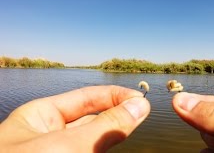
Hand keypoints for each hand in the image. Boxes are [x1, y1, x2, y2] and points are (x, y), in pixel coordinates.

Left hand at [0, 86, 149, 152]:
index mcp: (41, 117)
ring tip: (131, 129)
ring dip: (114, 138)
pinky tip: (116, 143)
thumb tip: (139, 107)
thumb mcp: (67, 146)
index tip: (141, 100)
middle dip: (117, 117)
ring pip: (96, 143)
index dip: (115, 95)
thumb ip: (105, 127)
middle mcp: (50, 136)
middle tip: (142, 114)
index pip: (87, 97)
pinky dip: (105, 149)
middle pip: (94, 120)